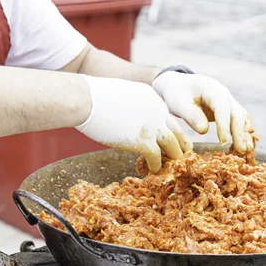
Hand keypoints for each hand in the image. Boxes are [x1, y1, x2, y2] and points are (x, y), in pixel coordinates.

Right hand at [76, 76, 192, 172]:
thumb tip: (126, 115)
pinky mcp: (143, 142)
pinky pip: (157, 158)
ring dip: (173, 158)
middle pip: (177, 130)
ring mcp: (153, 126)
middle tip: (179, 155)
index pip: (167, 117)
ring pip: (173, 146)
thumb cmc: (93, 95)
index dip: (167, 130)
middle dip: (180, 144)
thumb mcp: (122, 94)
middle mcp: (158, 111)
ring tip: (170, 167)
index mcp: (152, 98)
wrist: (86, 99)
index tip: (166, 140)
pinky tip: (152, 171)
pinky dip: (156, 166)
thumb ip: (131, 105)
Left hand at [153, 72, 254, 152]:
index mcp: (212, 89)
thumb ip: (190, 115)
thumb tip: (204, 131)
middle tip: (241, 150)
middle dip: (240, 132)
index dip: (224, 125)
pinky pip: (239, 121)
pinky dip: (243, 134)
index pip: (222, 108)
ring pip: (242, 118)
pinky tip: (246, 147)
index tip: (223, 141)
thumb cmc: (177, 94)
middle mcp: (224, 94)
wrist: (178, 86)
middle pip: (237, 113)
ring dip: (245, 135)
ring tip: (247, 152)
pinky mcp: (228, 111)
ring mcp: (228, 102)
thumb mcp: (178, 103)